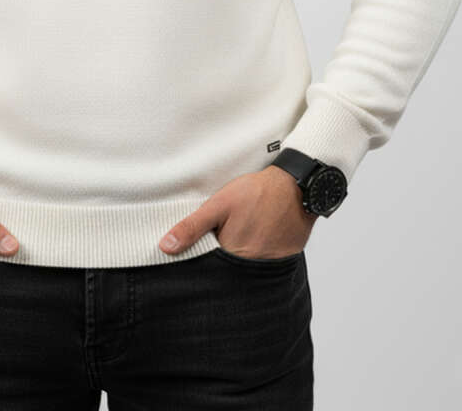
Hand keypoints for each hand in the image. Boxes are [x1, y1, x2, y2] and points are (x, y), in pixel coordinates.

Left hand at [158, 166, 317, 257]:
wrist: (296, 188)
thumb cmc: (257, 193)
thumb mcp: (219, 204)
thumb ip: (192, 227)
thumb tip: (165, 247)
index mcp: (231, 255)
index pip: (207, 270)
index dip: (199, 260)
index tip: (196, 251)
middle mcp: (250, 268)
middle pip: (226, 273)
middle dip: (218, 262)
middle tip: (225, 236)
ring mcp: (268, 268)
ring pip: (243, 272)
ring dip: (238, 260)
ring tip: (241, 235)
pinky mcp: (282, 263)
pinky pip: (263, 269)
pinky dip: (256, 258)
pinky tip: (255, 239)